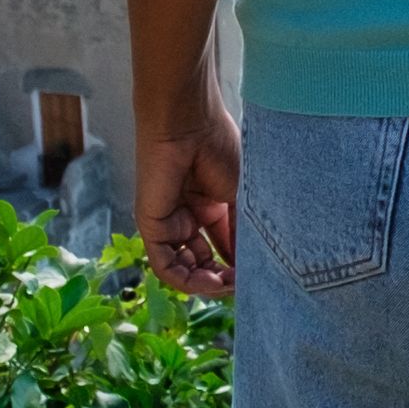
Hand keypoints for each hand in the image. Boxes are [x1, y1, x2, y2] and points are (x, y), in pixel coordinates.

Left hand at [131, 104, 239, 300]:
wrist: (190, 123)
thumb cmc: (219, 147)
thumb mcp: (241, 197)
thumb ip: (242, 232)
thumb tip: (253, 266)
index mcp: (210, 206)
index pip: (223, 247)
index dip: (239, 266)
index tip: (258, 277)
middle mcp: (187, 216)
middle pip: (203, 261)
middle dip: (222, 278)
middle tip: (241, 284)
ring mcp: (168, 221)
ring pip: (183, 268)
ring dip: (205, 283)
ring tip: (226, 284)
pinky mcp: (150, 225)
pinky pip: (164, 264)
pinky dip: (185, 279)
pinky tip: (208, 282)